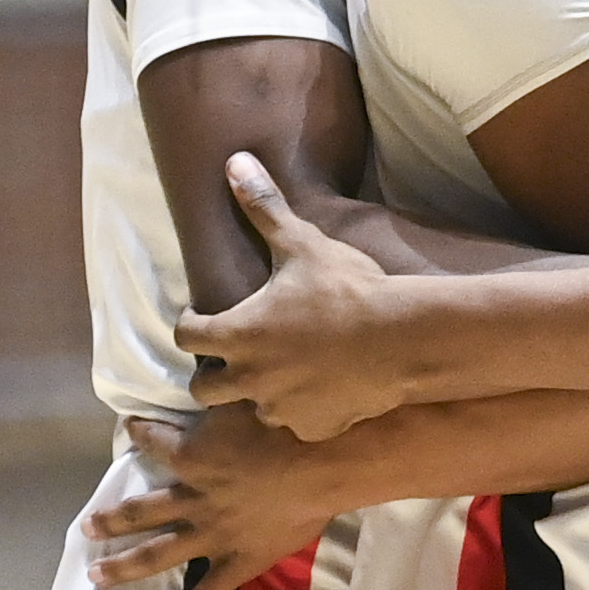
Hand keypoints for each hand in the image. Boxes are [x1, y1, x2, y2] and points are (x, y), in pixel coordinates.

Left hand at [83, 407, 338, 589]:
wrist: (325, 465)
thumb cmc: (290, 425)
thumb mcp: (246, 395)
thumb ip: (222, 388)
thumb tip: (212, 363)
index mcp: (192, 454)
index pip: (155, 440)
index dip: (139, 432)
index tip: (127, 427)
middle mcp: (192, 497)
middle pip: (142, 509)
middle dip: (112, 517)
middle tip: (86, 525)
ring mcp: (210, 536)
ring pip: (157, 553)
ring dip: (122, 565)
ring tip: (95, 575)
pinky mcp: (234, 566)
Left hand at [176, 153, 413, 441]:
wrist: (401, 338)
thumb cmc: (347, 288)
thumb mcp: (302, 243)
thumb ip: (263, 207)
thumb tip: (235, 161)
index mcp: (239, 333)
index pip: (187, 335)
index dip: (190, 322)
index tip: (201, 315)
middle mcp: (250, 379)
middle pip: (203, 389)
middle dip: (211, 372)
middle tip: (232, 354)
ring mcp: (281, 409)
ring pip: (251, 408)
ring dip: (258, 393)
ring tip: (280, 373)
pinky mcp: (313, 427)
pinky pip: (295, 425)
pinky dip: (300, 410)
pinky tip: (319, 391)